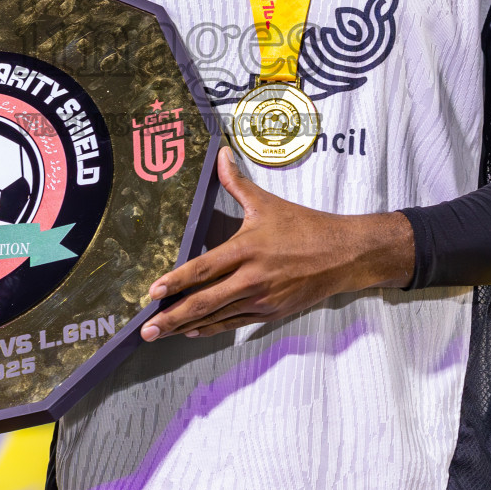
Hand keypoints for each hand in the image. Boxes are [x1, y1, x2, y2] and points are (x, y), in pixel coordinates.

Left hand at [140, 147, 413, 340]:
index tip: (153, 291)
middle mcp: (251, 279)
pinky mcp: (270, 313)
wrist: (344, 255)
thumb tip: (220, 155)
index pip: (203, 269)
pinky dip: (211, 329)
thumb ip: (237, 182)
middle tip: (146, 330)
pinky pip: (234, 323)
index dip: (176, 281)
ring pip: (216, 318)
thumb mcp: (268, 203)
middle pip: (203, 302)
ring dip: (186, 327)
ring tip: (160, 335)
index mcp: (246, 250)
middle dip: (172, 318)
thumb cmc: (305, 227)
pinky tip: (193, 332)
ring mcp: (261, 300)